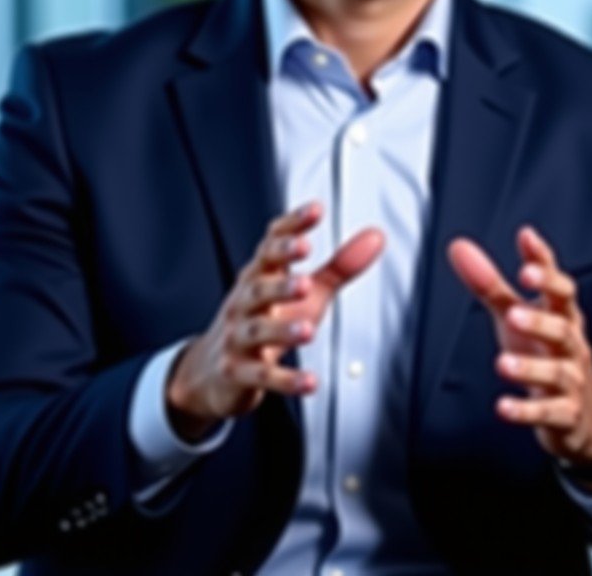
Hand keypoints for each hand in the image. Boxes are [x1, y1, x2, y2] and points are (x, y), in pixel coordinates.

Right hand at [166, 201, 383, 439]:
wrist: (215, 372)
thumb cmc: (269, 320)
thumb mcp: (307, 291)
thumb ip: (340, 265)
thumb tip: (376, 236)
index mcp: (261, 275)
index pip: (271, 244)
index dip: (292, 227)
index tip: (315, 211)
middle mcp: (245, 302)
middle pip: (258, 288)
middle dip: (280, 284)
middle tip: (305, 278)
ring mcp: (239, 338)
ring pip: (257, 331)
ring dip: (281, 331)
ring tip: (307, 329)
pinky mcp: (239, 374)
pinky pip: (262, 377)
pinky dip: (285, 380)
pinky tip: (310, 381)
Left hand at [448, 226, 591, 466]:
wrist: (585, 417)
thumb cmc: (545, 352)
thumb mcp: (517, 316)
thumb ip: (491, 284)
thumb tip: (459, 246)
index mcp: (562, 315)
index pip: (560, 286)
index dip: (545, 264)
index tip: (526, 239)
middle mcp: (571, 344)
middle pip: (563, 329)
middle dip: (540, 320)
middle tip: (514, 313)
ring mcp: (571, 381)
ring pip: (557, 372)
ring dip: (530, 368)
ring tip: (502, 364)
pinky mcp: (566, 414)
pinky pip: (549, 412)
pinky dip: (527, 410)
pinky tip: (504, 406)